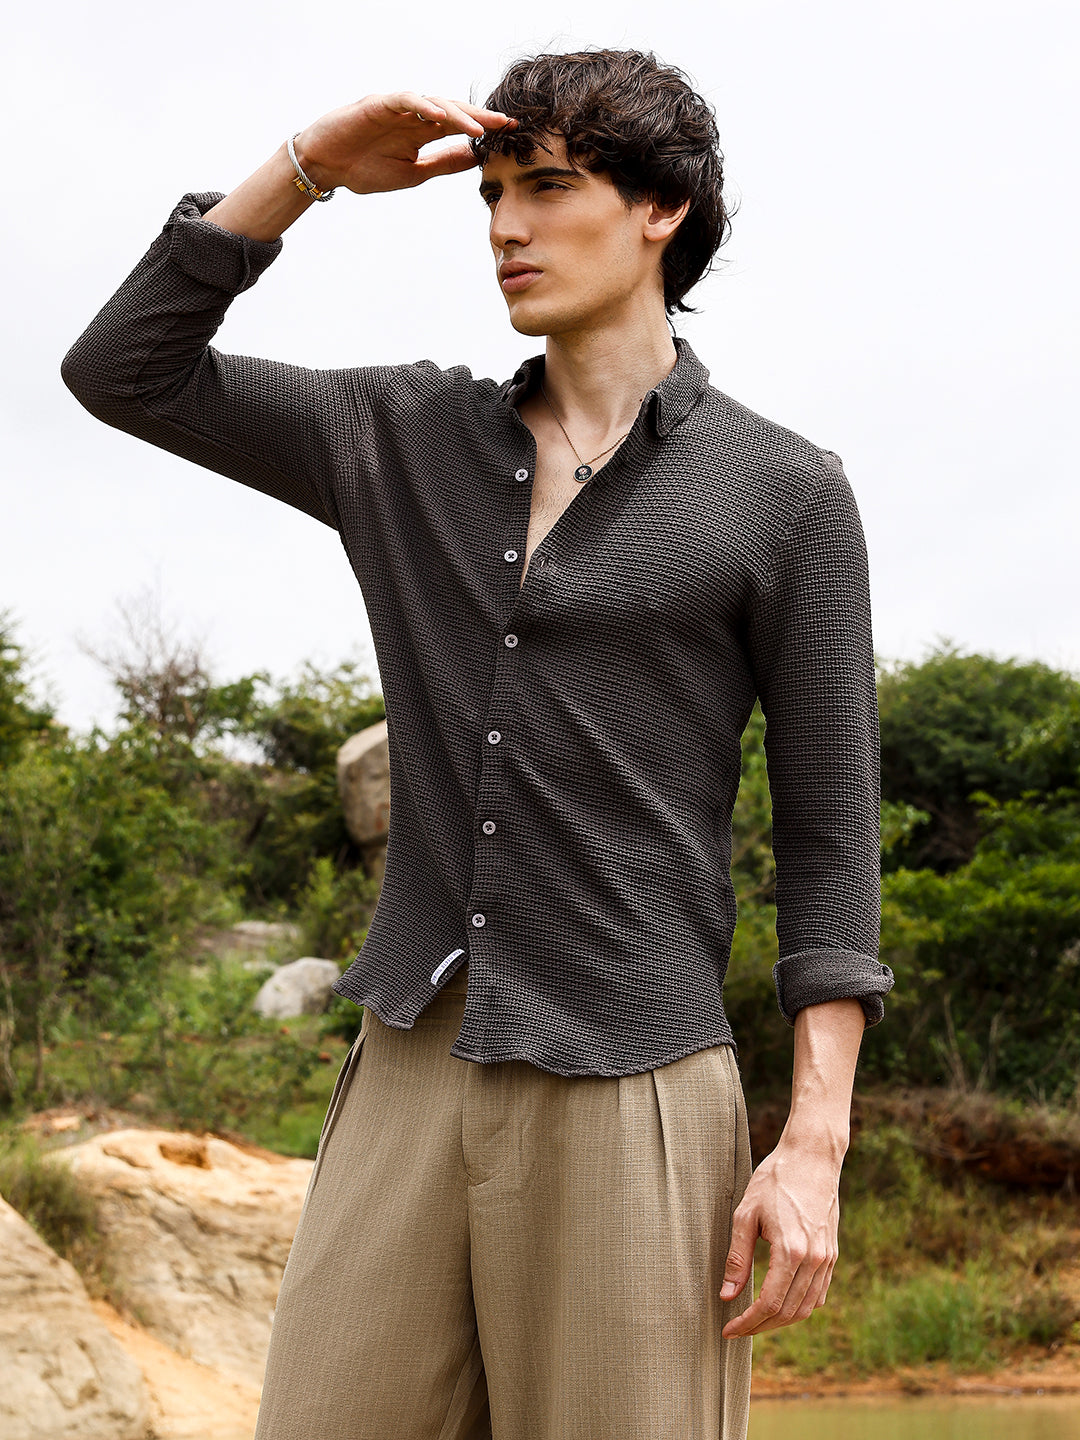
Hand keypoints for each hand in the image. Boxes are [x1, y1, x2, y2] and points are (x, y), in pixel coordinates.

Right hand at [293, 92, 516, 195]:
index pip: (459, 126)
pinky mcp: (378, 104)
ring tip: (479, 129)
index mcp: (422, 132)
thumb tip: (474, 158)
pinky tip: (439, 116)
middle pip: (453, 111)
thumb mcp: (414, 173)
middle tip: (506, 123)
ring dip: (458, 115)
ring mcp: (397, 108)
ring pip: (434, 103)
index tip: (511, 133)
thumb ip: (443, 163)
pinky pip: (404, 100)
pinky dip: (422, 105)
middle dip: (480, 116)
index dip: (484, 128)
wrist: (327, 167)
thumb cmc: (365, 169)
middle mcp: (414, 116)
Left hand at [719, 1138, 840, 1336]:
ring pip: (806, 1308)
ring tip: (756, 1321)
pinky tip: (782, 1305)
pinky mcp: (832, 1254)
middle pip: (788, 1312)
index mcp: (791, 1251)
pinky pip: (818, 1294)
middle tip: (737, 1329)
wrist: (811, 1157)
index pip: (769, 1304)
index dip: (748, 1322)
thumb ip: (737, 1258)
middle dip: (761, 1326)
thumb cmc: (774, 1180)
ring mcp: (827, 1258)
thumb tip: (727, 1295)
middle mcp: (814, 1260)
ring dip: (780, 1321)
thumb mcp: (746, 1214)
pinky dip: (800, 1307)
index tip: (728, 1329)